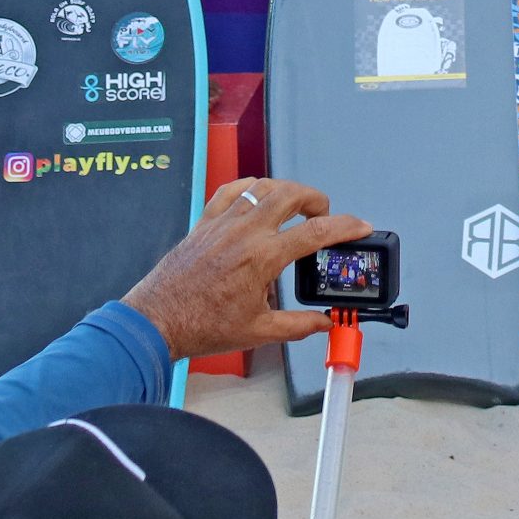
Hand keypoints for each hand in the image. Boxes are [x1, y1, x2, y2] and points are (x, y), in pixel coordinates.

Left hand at [123, 178, 370, 361]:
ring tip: (294, 203)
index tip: (360, 225)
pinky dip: (250, 187)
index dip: (345, 227)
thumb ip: (298, 326)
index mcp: (263, 258)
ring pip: (262, 186)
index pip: (315, 232)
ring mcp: (223, 222)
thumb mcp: (258, 332)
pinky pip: (231, 190)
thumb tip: (324, 323)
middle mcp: (245, 232)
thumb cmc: (203, 326)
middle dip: (315, 199)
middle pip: (291, 195)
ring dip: (285, 189)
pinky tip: (256, 195)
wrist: (158, 319)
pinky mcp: (205, 221)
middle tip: (323, 213)